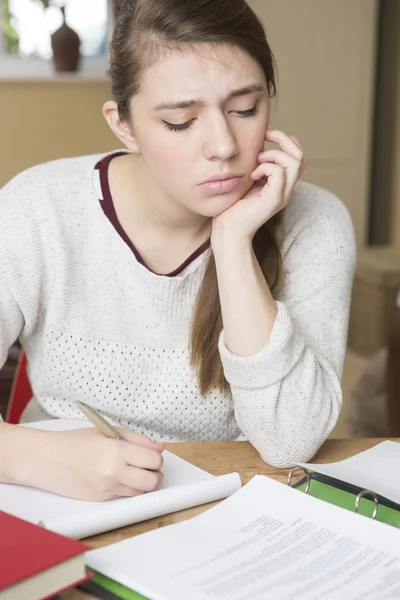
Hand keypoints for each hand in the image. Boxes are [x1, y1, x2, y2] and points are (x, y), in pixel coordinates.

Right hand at [6, 424, 164, 500]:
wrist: (50, 460)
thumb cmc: (77, 442)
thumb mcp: (108, 432)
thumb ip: (137, 439)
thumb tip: (159, 448)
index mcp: (117, 451)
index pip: (154, 460)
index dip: (157, 457)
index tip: (152, 453)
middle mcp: (115, 472)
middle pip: (153, 480)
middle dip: (156, 473)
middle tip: (149, 465)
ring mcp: (109, 488)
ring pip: (142, 491)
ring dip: (145, 482)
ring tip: (136, 471)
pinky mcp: (103, 499)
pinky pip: (127, 496)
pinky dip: (131, 488)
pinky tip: (122, 477)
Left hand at [212, 129, 306, 240]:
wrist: (228, 229)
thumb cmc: (233, 205)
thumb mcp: (247, 179)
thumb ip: (256, 164)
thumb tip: (257, 143)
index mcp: (282, 183)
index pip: (297, 155)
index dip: (285, 140)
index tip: (266, 134)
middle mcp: (286, 188)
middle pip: (301, 155)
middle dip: (284, 139)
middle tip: (266, 136)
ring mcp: (282, 194)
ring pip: (295, 162)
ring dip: (274, 154)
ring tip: (258, 161)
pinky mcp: (274, 199)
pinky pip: (279, 173)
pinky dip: (266, 167)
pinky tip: (252, 175)